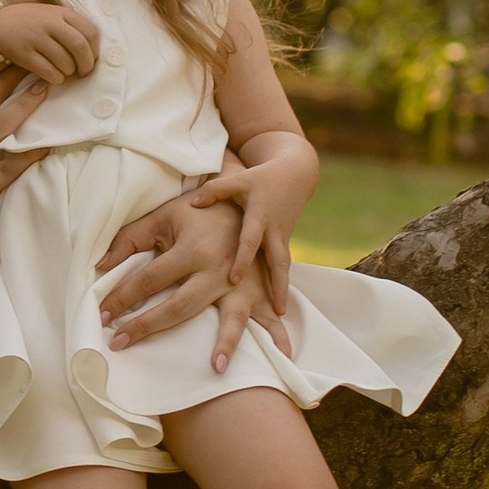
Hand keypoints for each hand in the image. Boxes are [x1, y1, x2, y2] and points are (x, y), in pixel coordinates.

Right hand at [0, 0, 98, 88]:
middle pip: (79, 46)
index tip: (92, 59)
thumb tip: (94, 53)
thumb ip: (73, 27)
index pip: (90, 32)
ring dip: (70, 71)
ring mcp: (35, 38)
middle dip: (86, 64)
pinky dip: (57, 78)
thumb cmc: (33, 24)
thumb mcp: (53, 15)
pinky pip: (48, 72)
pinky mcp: (24, 54)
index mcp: (61, 12)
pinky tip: (55, 77)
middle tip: (84, 72)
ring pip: (65, 61)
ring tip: (66, 71)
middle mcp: (49, 23)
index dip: (95, 50)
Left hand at [95, 190, 288, 373]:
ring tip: (215, 367)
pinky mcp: (260, 289)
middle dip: (148, 326)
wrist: (246, 198)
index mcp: (191, 249)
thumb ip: (130, 239)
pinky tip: (282, 357)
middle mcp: (217, 270)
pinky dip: (278, 337)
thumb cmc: (199, 211)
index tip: (101, 315)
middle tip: (118, 343)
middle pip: (180, 306)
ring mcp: (242, 282)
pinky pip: (271, 316)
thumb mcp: (163, 216)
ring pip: (233, 316)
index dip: (121, 297)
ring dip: (226, 342)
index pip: (148, 279)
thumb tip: (99, 266)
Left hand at [188, 160, 297, 328]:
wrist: (295, 174)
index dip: (242, 259)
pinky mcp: (284, 243)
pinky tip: (277, 307)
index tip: (233, 279)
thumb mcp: (238, 180)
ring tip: (280, 314)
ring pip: (284, 268)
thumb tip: (193, 203)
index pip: (250, 241)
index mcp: (259, 216)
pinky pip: (283, 267)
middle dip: (277, 286)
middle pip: (277, 262)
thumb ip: (215, 191)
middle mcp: (273, 231)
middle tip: (275, 310)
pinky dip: (281, 285)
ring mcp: (281, 239)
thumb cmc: (260, 178)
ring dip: (282, 290)